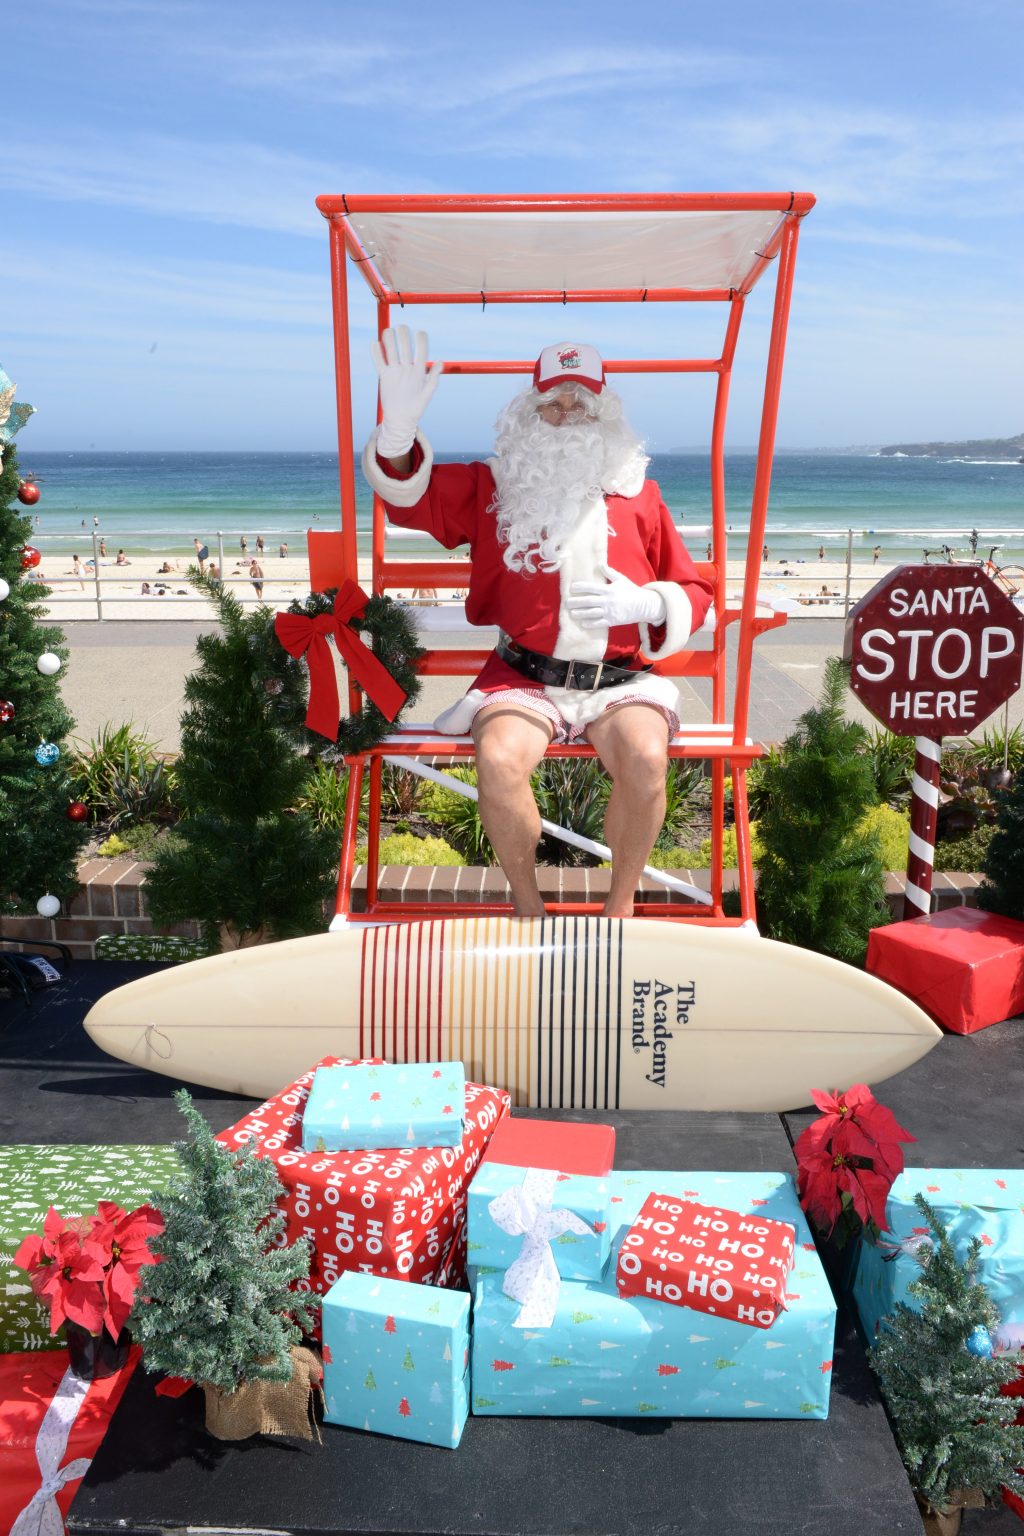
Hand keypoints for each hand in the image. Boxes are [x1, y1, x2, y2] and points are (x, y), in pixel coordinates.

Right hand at [370, 325, 441, 457]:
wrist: (401, 419)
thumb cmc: (416, 409)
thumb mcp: (426, 395)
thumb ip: (433, 379)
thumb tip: (441, 362)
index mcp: (419, 370)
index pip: (421, 349)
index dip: (421, 339)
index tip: (419, 332)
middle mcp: (407, 367)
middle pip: (404, 345)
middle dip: (403, 334)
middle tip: (401, 328)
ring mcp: (394, 370)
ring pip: (391, 349)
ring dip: (389, 338)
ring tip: (388, 332)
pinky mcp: (384, 376)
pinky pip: (379, 361)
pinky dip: (376, 352)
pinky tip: (375, 344)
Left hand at [566, 564, 666, 628]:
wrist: (644, 606)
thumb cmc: (631, 591)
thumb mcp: (621, 579)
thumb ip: (609, 572)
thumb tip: (600, 562)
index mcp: (609, 590)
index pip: (592, 587)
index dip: (581, 587)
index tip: (571, 587)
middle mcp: (608, 601)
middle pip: (589, 601)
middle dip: (576, 602)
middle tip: (566, 602)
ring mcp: (610, 612)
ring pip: (592, 613)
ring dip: (580, 613)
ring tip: (571, 613)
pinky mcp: (612, 621)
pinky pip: (599, 623)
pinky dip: (590, 624)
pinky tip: (582, 623)